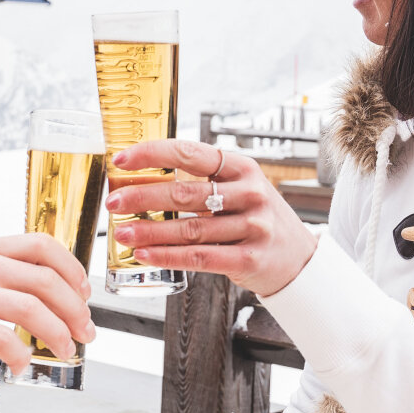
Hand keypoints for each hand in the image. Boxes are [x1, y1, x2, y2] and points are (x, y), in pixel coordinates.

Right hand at [0, 234, 94, 375]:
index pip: (42, 245)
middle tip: (86, 333)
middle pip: (44, 280)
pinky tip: (20, 366)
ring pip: (30, 308)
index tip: (85, 296)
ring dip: (57, 333)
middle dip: (75, 310)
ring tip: (64, 351)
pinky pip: (0, 338)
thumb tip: (48, 298)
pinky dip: (19, 355)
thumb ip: (2, 278)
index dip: (73, 270)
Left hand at [104, 139, 317, 295]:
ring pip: (189, 229)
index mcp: (241, 167)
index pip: (190, 152)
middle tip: (114, 200)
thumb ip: (201, 182)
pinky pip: (199, 257)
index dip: (152, 154)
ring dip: (149, 230)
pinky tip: (143, 254)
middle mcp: (249, 193)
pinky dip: (167, 256)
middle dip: (143, 196)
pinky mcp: (248, 259)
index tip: (121, 160)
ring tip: (121, 231)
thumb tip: (140, 179)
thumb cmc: (257, 219)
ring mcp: (252, 226)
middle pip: (185, 193)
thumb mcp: (239, 189)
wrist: (299, 259)